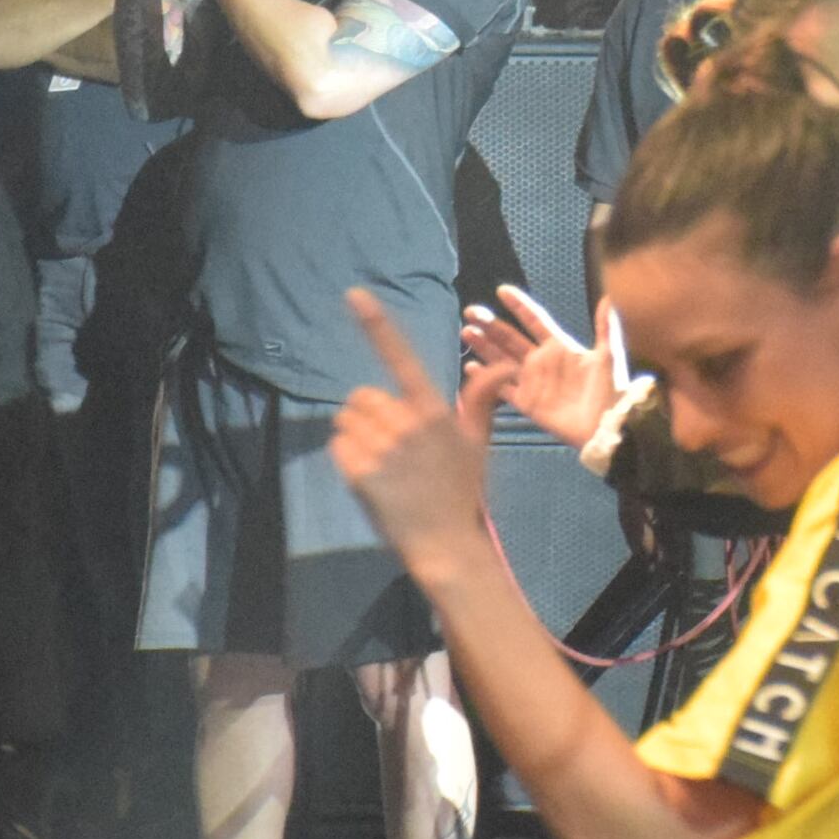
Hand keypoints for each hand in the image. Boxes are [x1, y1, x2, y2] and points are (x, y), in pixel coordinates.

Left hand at [331, 290, 501, 570]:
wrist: (446, 544)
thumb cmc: (461, 492)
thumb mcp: (476, 444)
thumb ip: (480, 401)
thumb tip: (501, 366)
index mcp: (434, 410)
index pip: (402, 357)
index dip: (377, 324)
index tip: (355, 294)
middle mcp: (407, 423)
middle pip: (363, 396)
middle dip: (371, 416)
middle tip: (394, 447)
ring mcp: (382, 447)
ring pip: (347, 419)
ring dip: (356, 436)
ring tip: (383, 464)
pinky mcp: (359, 471)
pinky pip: (338, 445)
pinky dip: (346, 457)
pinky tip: (370, 477)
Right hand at [460, 283, 620, 447]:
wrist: (607, 426)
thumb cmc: (611, 390)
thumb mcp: (609, 356)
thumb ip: (605, 327)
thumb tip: (607, 299)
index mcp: (561, 347)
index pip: (535, 320)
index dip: (519, 306)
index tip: (502, 291)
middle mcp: (542, 361)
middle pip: (511, 338)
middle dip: (491, 324)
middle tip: (471, 312)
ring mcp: (533, 382)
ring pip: (502, 359)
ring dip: (485, 346)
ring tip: (467, 332)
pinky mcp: (527, 403)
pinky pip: (502, 388)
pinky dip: (487, 378)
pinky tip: (472, 366)